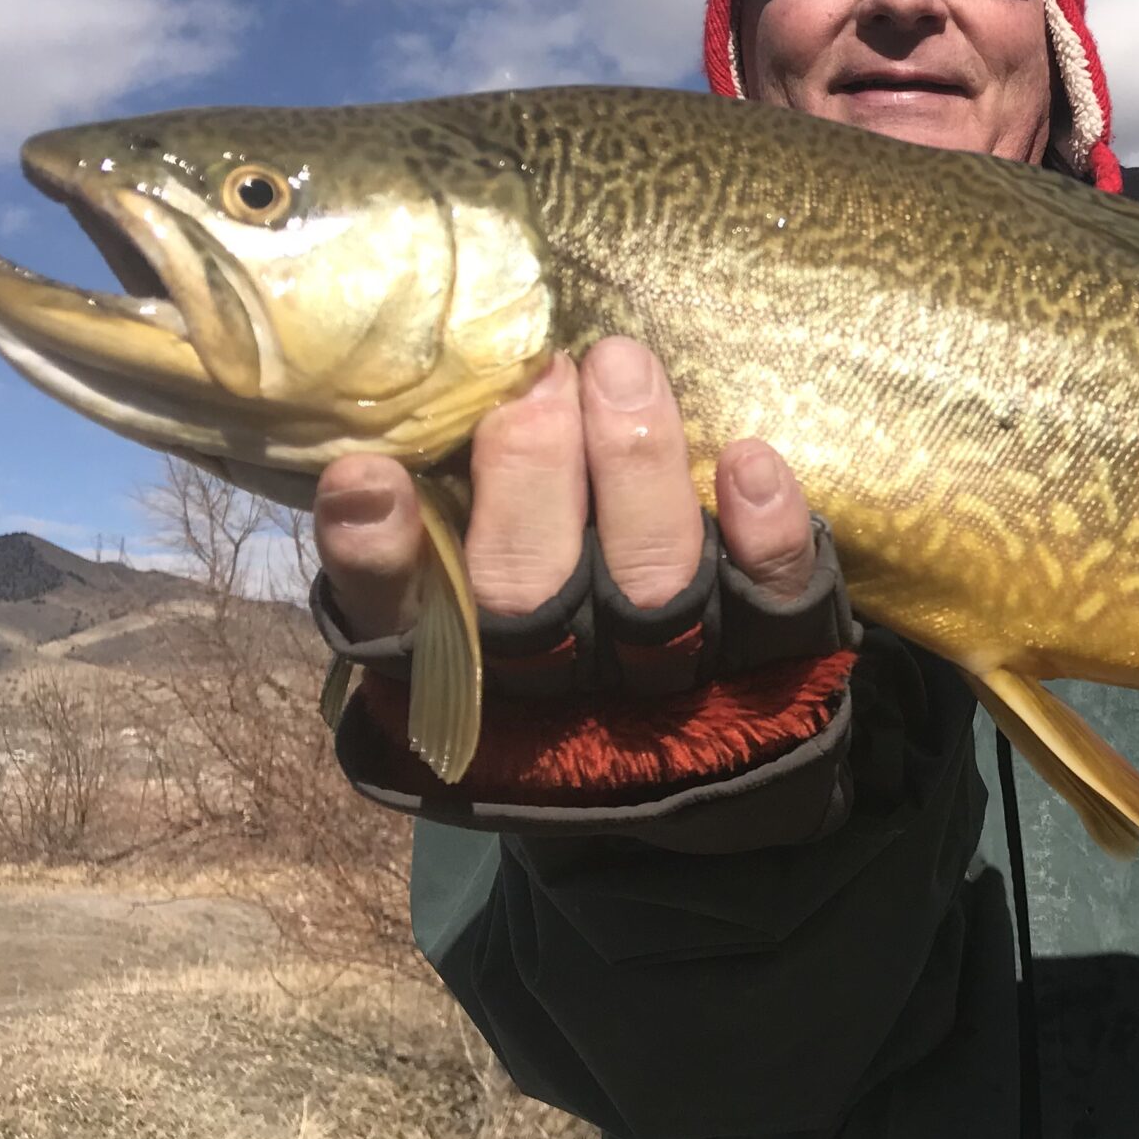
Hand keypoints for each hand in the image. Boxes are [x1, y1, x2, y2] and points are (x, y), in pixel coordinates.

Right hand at [314, 338, 817, 640]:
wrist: (696, 769)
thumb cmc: (551, 638)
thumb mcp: (463, 595)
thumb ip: (427, 528)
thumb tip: (376, 452)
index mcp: (453, 659)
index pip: (393, 615)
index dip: (376, 553)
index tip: (368, 476)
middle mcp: (552, 678)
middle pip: (526, 583)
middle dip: (531, 468)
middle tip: (544, 372)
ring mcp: (664, 673)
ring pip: (648, 577)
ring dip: (636, 467)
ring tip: (623, 369)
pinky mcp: (769, 658)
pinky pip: (769, 599)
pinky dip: (761, 532)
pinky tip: (749, 461)